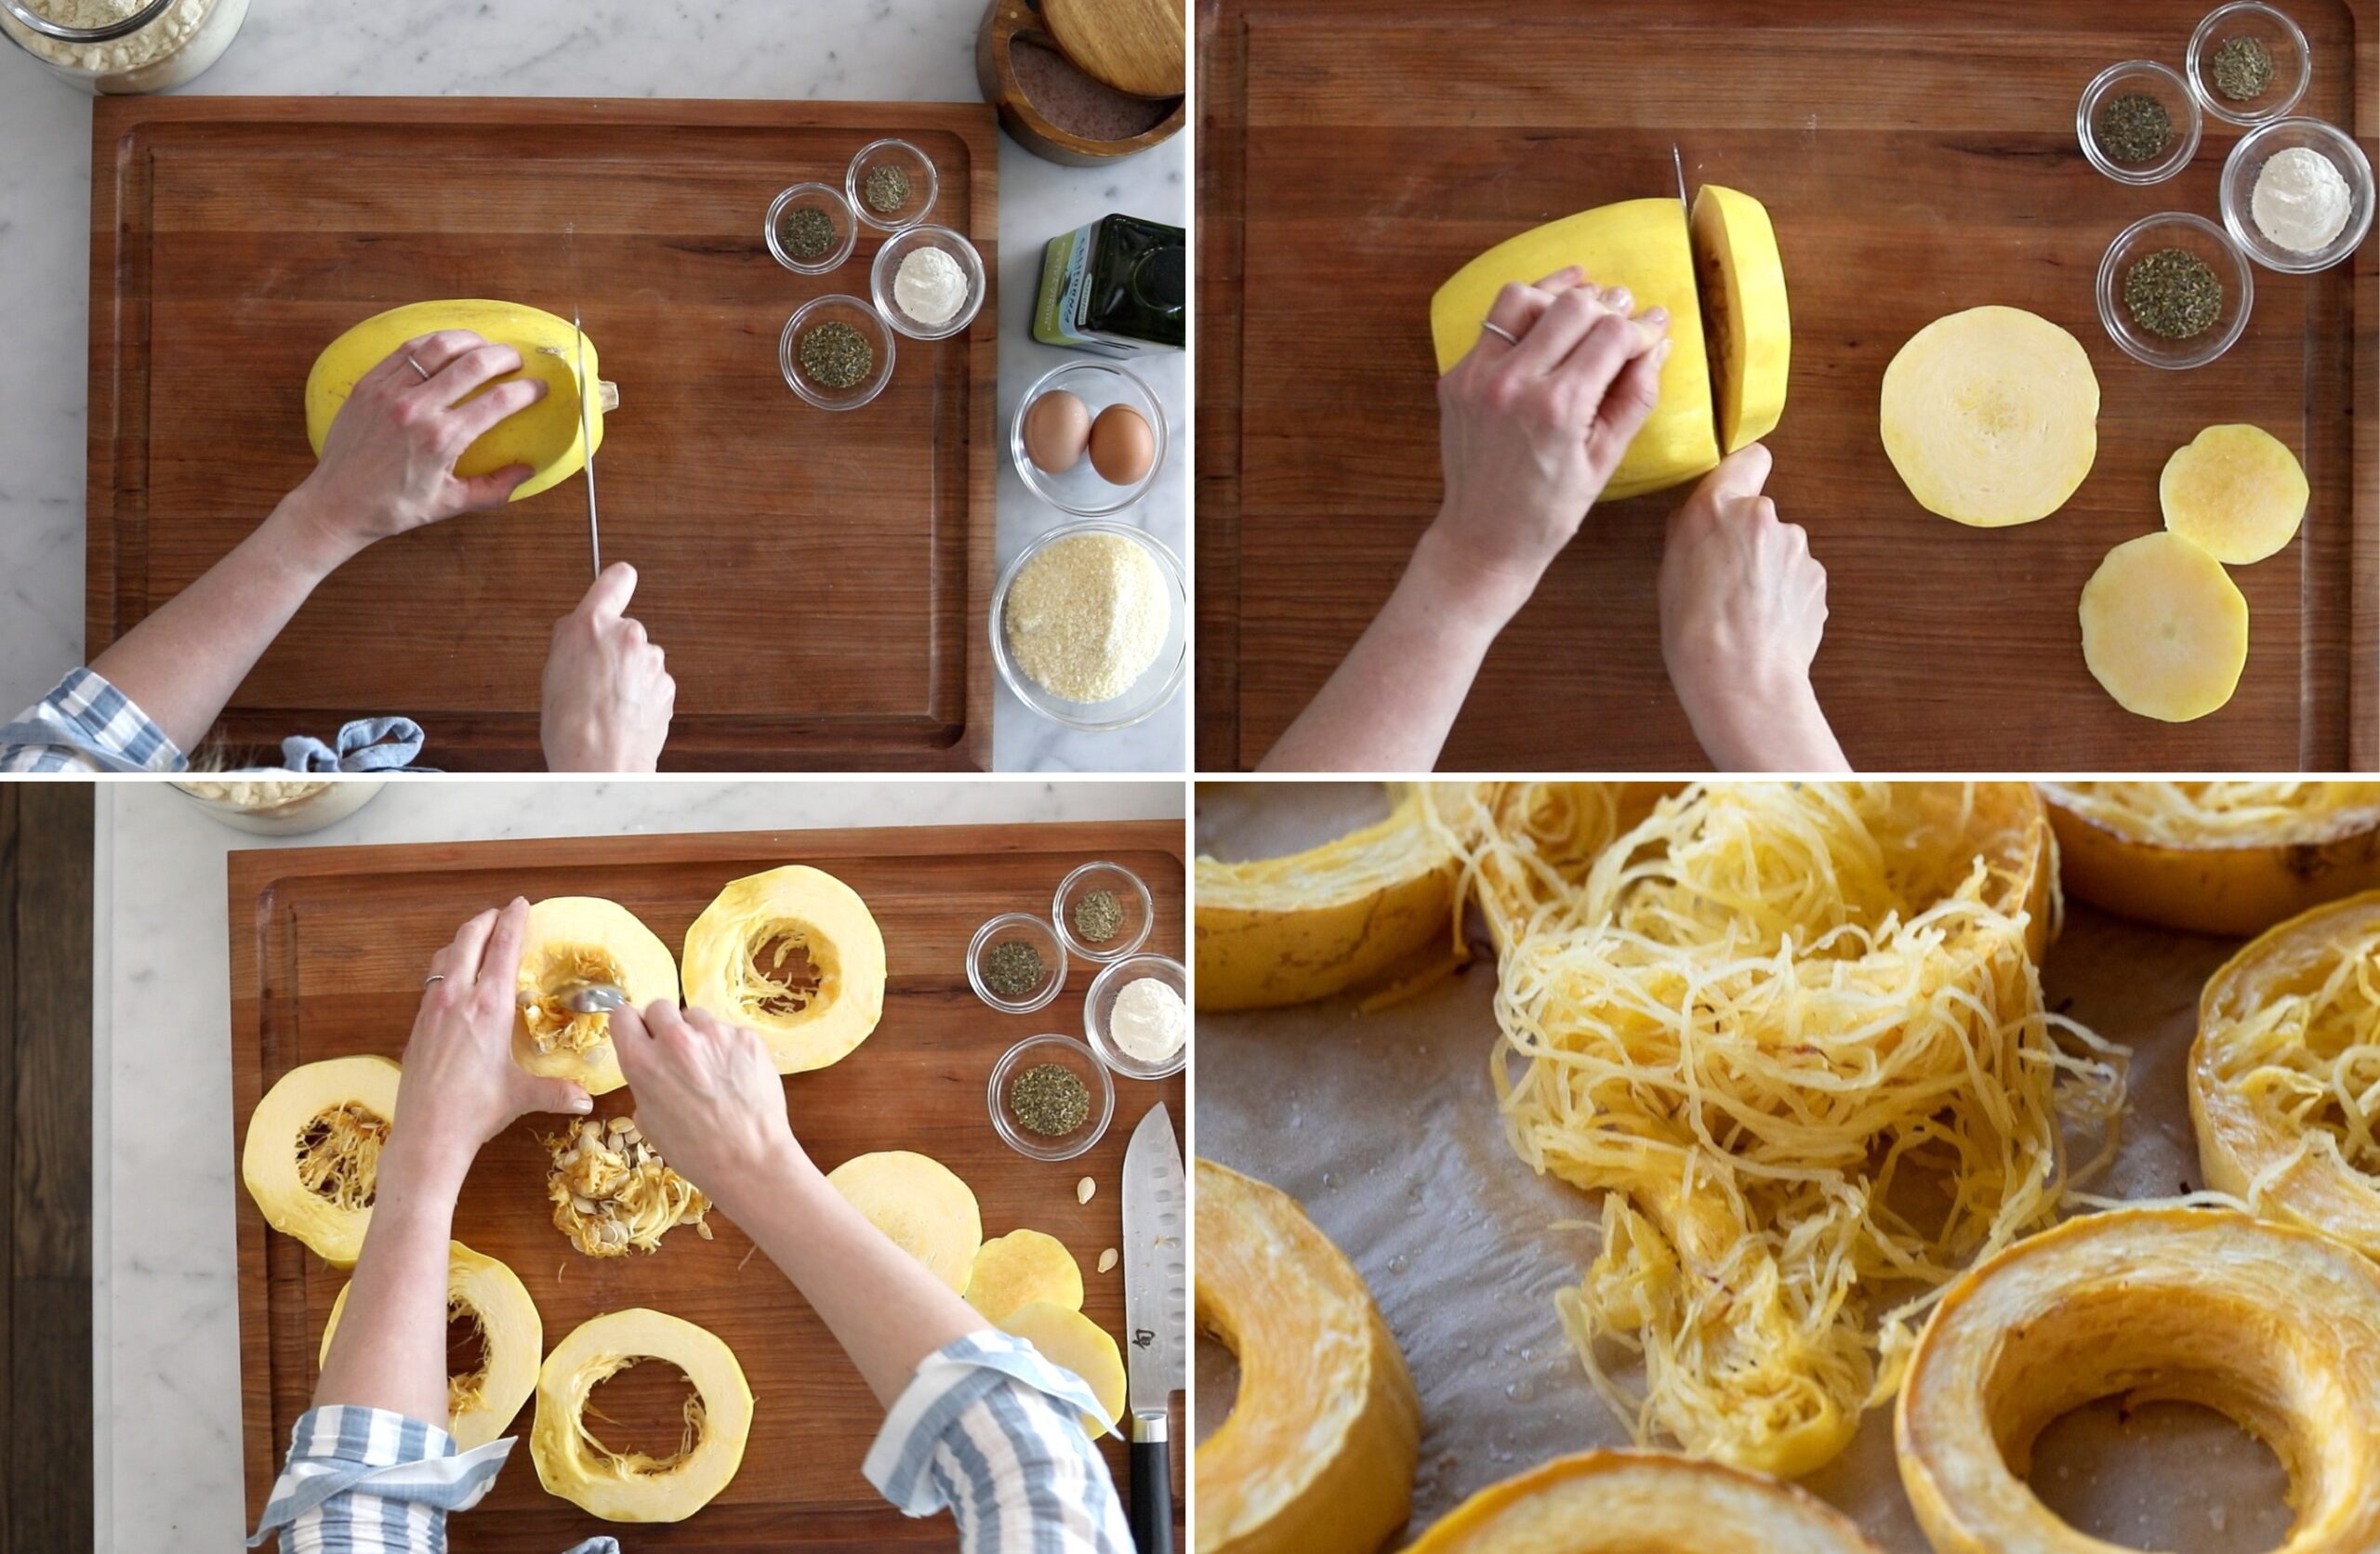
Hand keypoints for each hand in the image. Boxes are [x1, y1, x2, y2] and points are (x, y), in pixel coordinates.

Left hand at [280, 332, 549, 568]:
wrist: (336, 504)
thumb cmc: (394, 508)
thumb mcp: (450, 504)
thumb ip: (494, 489)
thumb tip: (528, 470)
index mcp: (442, 440)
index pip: (498, 401)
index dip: (527, 390)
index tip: (539, 387)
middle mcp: (417, 409)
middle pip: (474, 363)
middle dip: (504, 356)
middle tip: (516, 360)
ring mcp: (389, 392)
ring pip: (439, 346)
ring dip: (470, 340)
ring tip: (484, 347)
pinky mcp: (368, 384)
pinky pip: (406, 350)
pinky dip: (433, 343)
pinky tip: (446, 347)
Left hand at [390, 898, 593, 1182]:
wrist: (427, 1133)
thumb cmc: (477, 1111)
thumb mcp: (522, 1096)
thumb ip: (557, 1093)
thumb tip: (588, 1102)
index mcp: (489, 1007)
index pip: (503, 948)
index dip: (513, 921)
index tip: (521, 904)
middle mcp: (458, 998)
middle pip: (469, 939)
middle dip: (486, 920)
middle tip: (501, 913)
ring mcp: (432, 1008)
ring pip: (445, 955)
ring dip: (463, 939)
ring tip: (478, 939)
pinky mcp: (418, 1023)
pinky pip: (433, 979)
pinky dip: (448, 964)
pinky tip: (455, 979)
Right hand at [541, 563, 674, 771]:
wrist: (602, 763)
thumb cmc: (570, 725)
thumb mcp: (552, 669)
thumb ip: (572, 639)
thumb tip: (582, 627)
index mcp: (592, 625)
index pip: (616, 580)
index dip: (616, 582)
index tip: (620, 580)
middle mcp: (629, 636)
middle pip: (624, 631)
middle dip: (613, 650)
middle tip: (592, 679)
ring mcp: (653, 661)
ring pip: (639, 660)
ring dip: (628, 675)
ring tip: (606, 704)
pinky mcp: (667, 685)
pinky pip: (651, 683)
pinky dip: (640, 695)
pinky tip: (622, 714)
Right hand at [608, 1001, 803, 1216]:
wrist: (750, 1160)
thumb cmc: (694, 1151)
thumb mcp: (648, 1122)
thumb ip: (644, 1082)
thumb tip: (651, 1065)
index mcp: (642, 1062)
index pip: (622, 1015)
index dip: (631, 1026)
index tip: (639, 1035)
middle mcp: (675, 1040)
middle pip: (659, 1007)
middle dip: (663, 1026)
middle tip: (675, 1053)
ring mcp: (714, 1034)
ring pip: (696, 1017)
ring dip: (697, 1035)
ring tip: (709, 1069)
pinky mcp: (746, 1037)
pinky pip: (729, 1032)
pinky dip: (728, 1048)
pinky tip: (735, 1075)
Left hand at [1426, 266, 1669, 613]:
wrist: (1483, 536)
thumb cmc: (1550, 508)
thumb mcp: (1606, 458)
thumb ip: (1635, 396)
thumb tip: (1657, 343)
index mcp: (1557, 408)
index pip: (1611, 334)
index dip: (1641, 327)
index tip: (1653, 328)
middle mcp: (1513, 383)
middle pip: (1572, 305)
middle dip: (1607, 306)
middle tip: (1624, 316)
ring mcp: (1476, 377)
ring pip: (1522, 297)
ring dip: (1558, 298)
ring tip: (1582, 309)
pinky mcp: (1456, 377)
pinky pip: (1491, 325)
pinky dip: (1524, 318)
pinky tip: (1546, 324)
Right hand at [1658, 444, 1845, 770]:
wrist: (1741, 679)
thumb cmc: (1693, 630)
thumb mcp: (1669, 571)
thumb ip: (1691, 532)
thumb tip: (1703, 523)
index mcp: (1719, 507)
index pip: (1749, 458)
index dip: (1743, 475)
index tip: (1733, 497)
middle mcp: (1764, 517)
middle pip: (1759, 515)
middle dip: (1747, 539)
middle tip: (1724, 580)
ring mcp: (1798, 548)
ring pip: (1780, 549)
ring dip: (1768, 569)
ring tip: (1746, 610)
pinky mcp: (1818, 579)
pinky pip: (1797, 578)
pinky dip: (1785, 595)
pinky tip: (1766, 624)